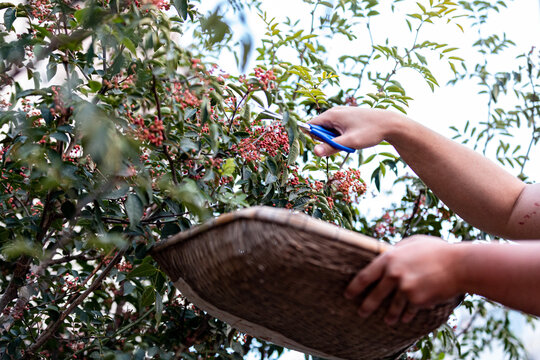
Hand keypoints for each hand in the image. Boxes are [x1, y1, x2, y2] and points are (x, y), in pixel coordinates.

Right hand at [308, 107, 403, 155]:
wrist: (390, 123)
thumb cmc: (370, 131)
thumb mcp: (350, 142)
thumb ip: (331, 147)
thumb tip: (315, 152)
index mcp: (331, 115)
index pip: (310, 125)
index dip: (311, 138)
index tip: (323, 146)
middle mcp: (334, 112)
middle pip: (319, 129)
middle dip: (325, 140)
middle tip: (340, 145)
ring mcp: (341, 115)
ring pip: (329, 131)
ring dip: (334, 140)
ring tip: (348, 142)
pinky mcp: (347, 119)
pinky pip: (336, 130)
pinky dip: (341, 137)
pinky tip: (352, 139)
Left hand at [344, 235, 462, 324]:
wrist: (459, 265)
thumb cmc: (436, 250)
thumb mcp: (411, 243)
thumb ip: (396, 251)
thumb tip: (386, 255)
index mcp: (389, 259)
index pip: (365, 276)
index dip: (355, 287)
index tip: (348, 294)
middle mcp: (394, 275)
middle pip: (374, 295)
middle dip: (366, 306)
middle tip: (361, 312)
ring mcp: (405, 289)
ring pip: (392, 307)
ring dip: (389, 315)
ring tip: (387, 320)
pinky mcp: (417, 301)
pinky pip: (409, 311)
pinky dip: (407, 315)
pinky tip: (404, 319)